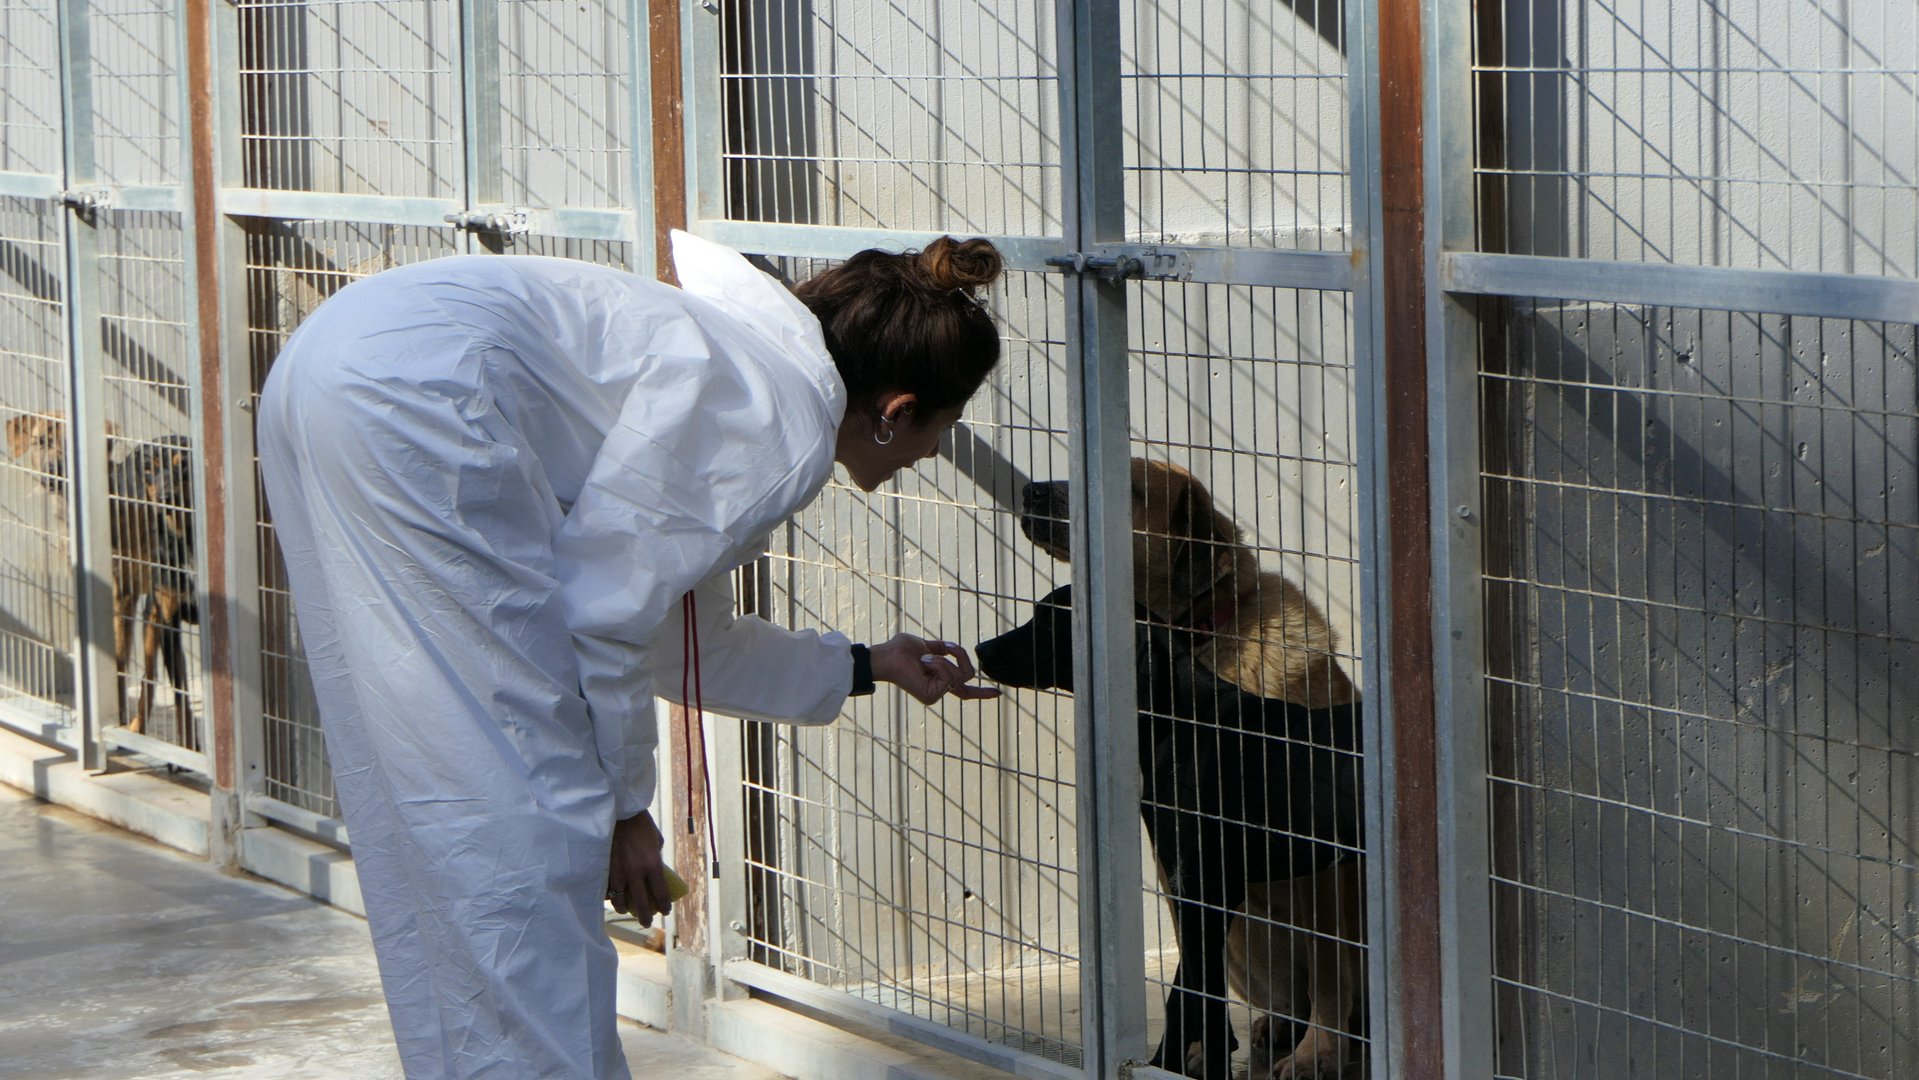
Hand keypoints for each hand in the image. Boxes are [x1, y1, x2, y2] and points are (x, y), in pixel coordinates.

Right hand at [607, 810, 672, 925]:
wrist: (618, 812)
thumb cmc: (641, 824)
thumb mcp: (655, 841)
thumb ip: (656, 858)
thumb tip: (656, 870)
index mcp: (653, 864)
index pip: (661, 894)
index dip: (664, 906)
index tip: (665, 911)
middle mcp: (636, 871)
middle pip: (641, 904)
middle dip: (645, 916)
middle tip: (647, 922)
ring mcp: (618, 872)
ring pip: (619, 900)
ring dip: (623, 908)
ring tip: (625, 910)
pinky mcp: (604, 869)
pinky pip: (607, 889)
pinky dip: (609, 895)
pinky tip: (611, 897)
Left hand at [869, 634, 1001, 703]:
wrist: (888, 655)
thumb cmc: (901, 650)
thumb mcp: (927, 645)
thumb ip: (943, 650)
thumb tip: (955, 649)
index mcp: (939, 679)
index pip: (964, 689)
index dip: (981, 693)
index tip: (998, 694)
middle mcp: (939, 689)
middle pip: (967, 675)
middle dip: (960, 656)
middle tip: (945, 647)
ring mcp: (936, 694)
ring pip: (960, 674)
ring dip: (944, 659)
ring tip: (925, 657)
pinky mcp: (932, 697)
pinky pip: (950, 675)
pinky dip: (939, 663)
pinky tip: (924, 662)